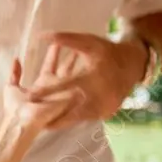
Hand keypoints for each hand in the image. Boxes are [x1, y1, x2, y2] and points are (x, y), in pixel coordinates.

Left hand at [4, 44, 80, 132]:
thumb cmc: (15, 107)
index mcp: (43, 83)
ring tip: (88, 52)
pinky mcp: (70, 100)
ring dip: (80, 64)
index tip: (57, 43)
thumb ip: (15, 73)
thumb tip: (16, 59)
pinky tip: (92, 66)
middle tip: (79, 45)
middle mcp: (56, 87)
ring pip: (75, 76)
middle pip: (66, 68)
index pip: (50, 65)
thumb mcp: (11, 87)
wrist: (22, 123)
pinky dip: (84, 77)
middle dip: (71, 56)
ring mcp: (64, 93)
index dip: (53, 54)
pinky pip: (80, 87)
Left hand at [23, 32, 146, 129]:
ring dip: (60, 119)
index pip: (64, 85)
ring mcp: (104, 106)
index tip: (28, 97)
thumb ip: (66, 40)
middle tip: (33, 120)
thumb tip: (42, 35)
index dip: (45, 91)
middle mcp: (99, 94)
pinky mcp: (106, 113)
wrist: (133, 65)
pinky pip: (86, 117)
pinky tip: (58, 122)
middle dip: (50, 114)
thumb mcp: (88, 42)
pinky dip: (73, 118)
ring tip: (42, 125)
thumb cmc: (106, 52)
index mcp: (92, 76)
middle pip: (70, 108)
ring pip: (77, 116)